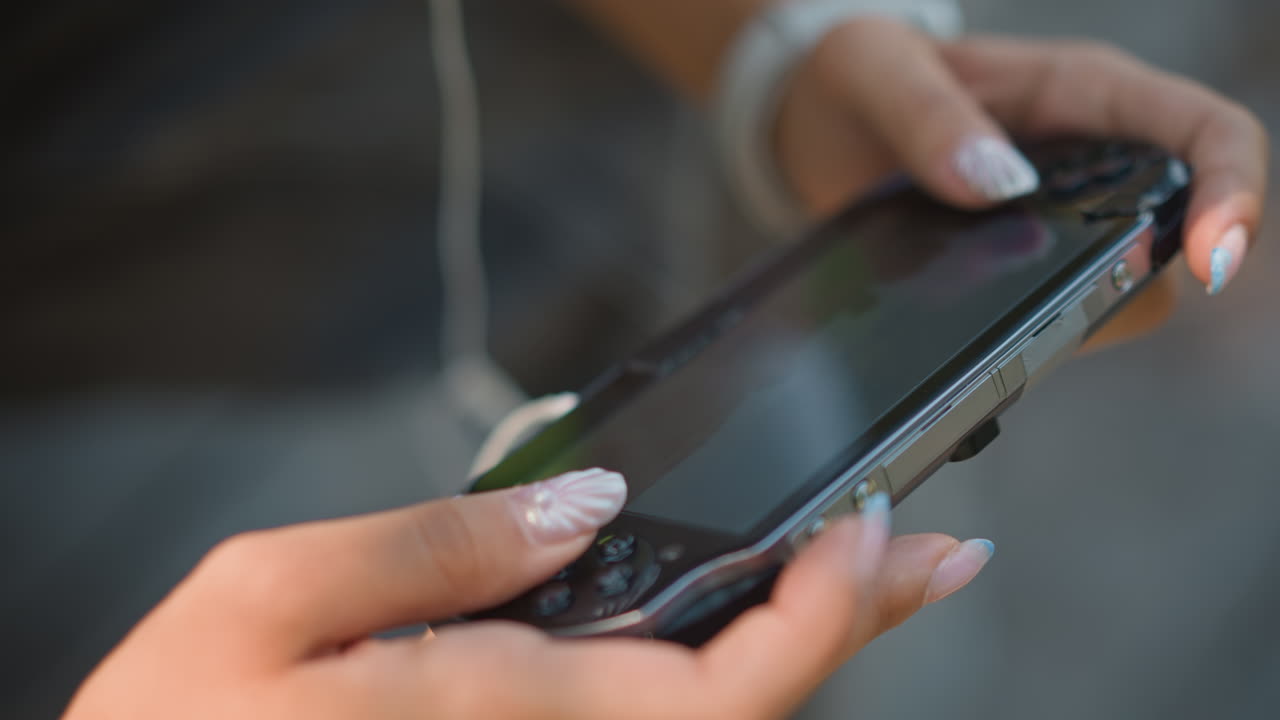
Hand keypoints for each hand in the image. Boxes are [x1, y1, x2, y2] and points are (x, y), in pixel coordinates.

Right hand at [63, 469, 991, 719]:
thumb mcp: (268, 603)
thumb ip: (431, 548)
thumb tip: (580, 503)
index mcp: (508, 717)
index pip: (721, 690)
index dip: (822, 617)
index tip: (872, 524)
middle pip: (748, 707)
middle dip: (853, 624)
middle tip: (941, 547)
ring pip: (711, 714)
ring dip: (801, 636)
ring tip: (866, 559)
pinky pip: (650, 712)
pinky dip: (721, 651)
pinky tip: (737, 600)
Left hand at [774, 19, 1267, 342]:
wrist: (814, 119)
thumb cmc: (860, 73)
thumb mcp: (875, 69)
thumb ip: (928, 115)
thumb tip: (994, 182)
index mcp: (1080, 91)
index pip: (1204, 130)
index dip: (1230, 192)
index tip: (1209, 260)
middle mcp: (1090, 156)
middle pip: (1177, 228)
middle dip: (1152, 279)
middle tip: (1076, 315)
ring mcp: (1062, 218)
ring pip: (1125, 286)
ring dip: (1084, 317)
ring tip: (1004, 327)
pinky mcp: (1024, 266)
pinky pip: (1059, 312)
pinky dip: (1034, 336)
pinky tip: (981, 344)